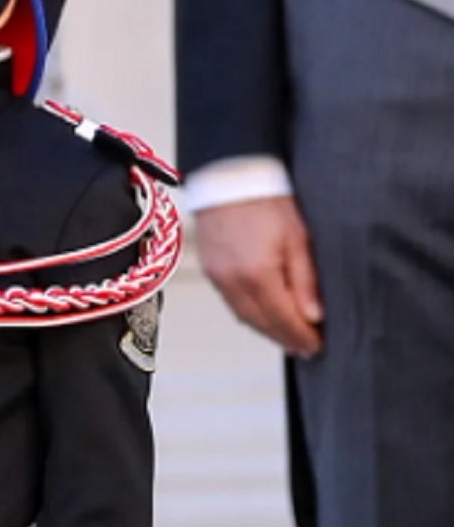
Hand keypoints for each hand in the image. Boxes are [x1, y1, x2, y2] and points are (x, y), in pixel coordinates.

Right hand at [194, 197, 323, 357]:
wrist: (230, 178)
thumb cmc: (266, 200)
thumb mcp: (298, 238)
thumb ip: (305, 280)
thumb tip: (313, 316)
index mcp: (257, 275)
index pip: (283, 319)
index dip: (301, 337)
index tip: (316, 348)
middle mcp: (233, 282)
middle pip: (261, 324)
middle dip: (284, 338)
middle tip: (305, 348)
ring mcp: (218, 278)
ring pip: (244, 316)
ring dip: (266, 329)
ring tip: (287, 336)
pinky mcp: (210, 270)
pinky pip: (231, 302)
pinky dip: (250, 314)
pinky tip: (264, 314)